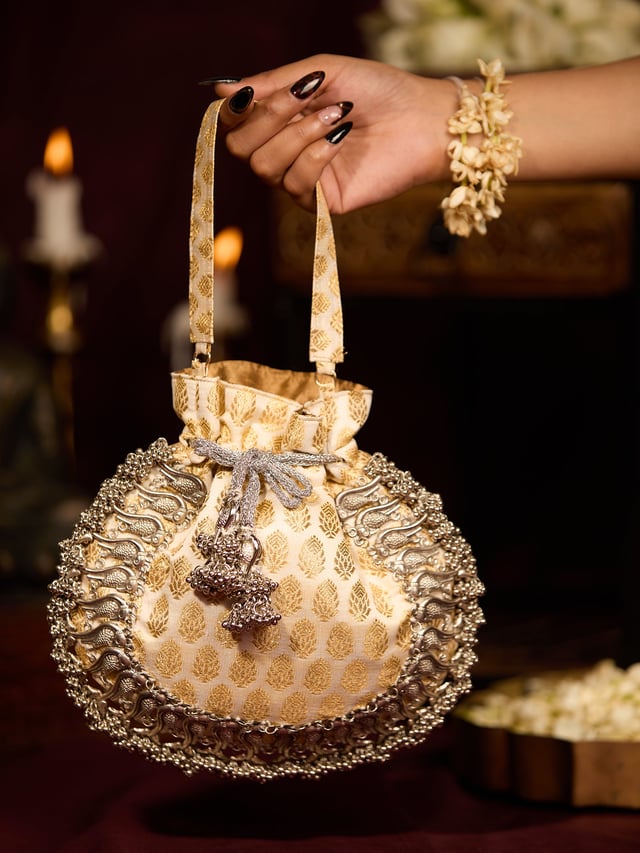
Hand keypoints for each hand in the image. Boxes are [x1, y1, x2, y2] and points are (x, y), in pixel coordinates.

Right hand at [210, 54, 457, 212]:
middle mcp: (286, 154)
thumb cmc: (377, 90)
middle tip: (304, 99)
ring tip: (335, 116)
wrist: (423, 119)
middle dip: (267, 120)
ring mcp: (302, 181)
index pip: (235, 125)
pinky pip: (295, 185)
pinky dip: (314, 157)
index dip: (236, 112)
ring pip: (264, 167)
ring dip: (296, 135)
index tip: (251, 94)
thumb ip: (274, 82)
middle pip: (241, 150)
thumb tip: (221, 91)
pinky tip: (340, 140)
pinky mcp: (322, 203)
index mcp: (281, 122)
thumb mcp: (322, 72)